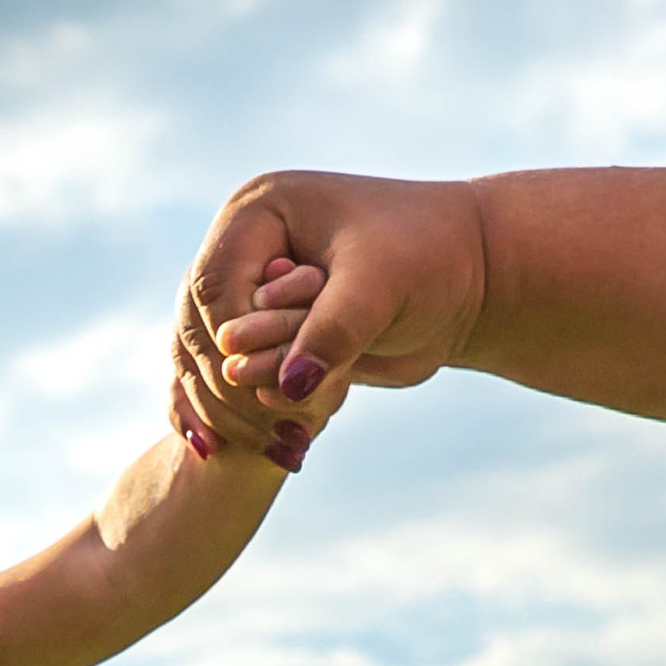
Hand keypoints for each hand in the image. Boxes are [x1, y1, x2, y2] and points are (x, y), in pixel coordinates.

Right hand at [171, 171, 487, 440]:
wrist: (469, 277)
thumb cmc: (431, 259)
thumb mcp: (380, 288)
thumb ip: (332, 333)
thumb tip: (287, 389)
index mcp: (259, 212)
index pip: (213, 288)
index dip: (230, 344)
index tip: (265, 384)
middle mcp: (243, 249)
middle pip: (196, 330)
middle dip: (224, 388)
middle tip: (267, 433)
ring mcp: (248, 292)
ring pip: (201, 363)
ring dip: (226, 412)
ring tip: (274, 447)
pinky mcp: (264, 332)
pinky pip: (222, 382)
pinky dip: (230, 417)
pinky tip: (240, 452)